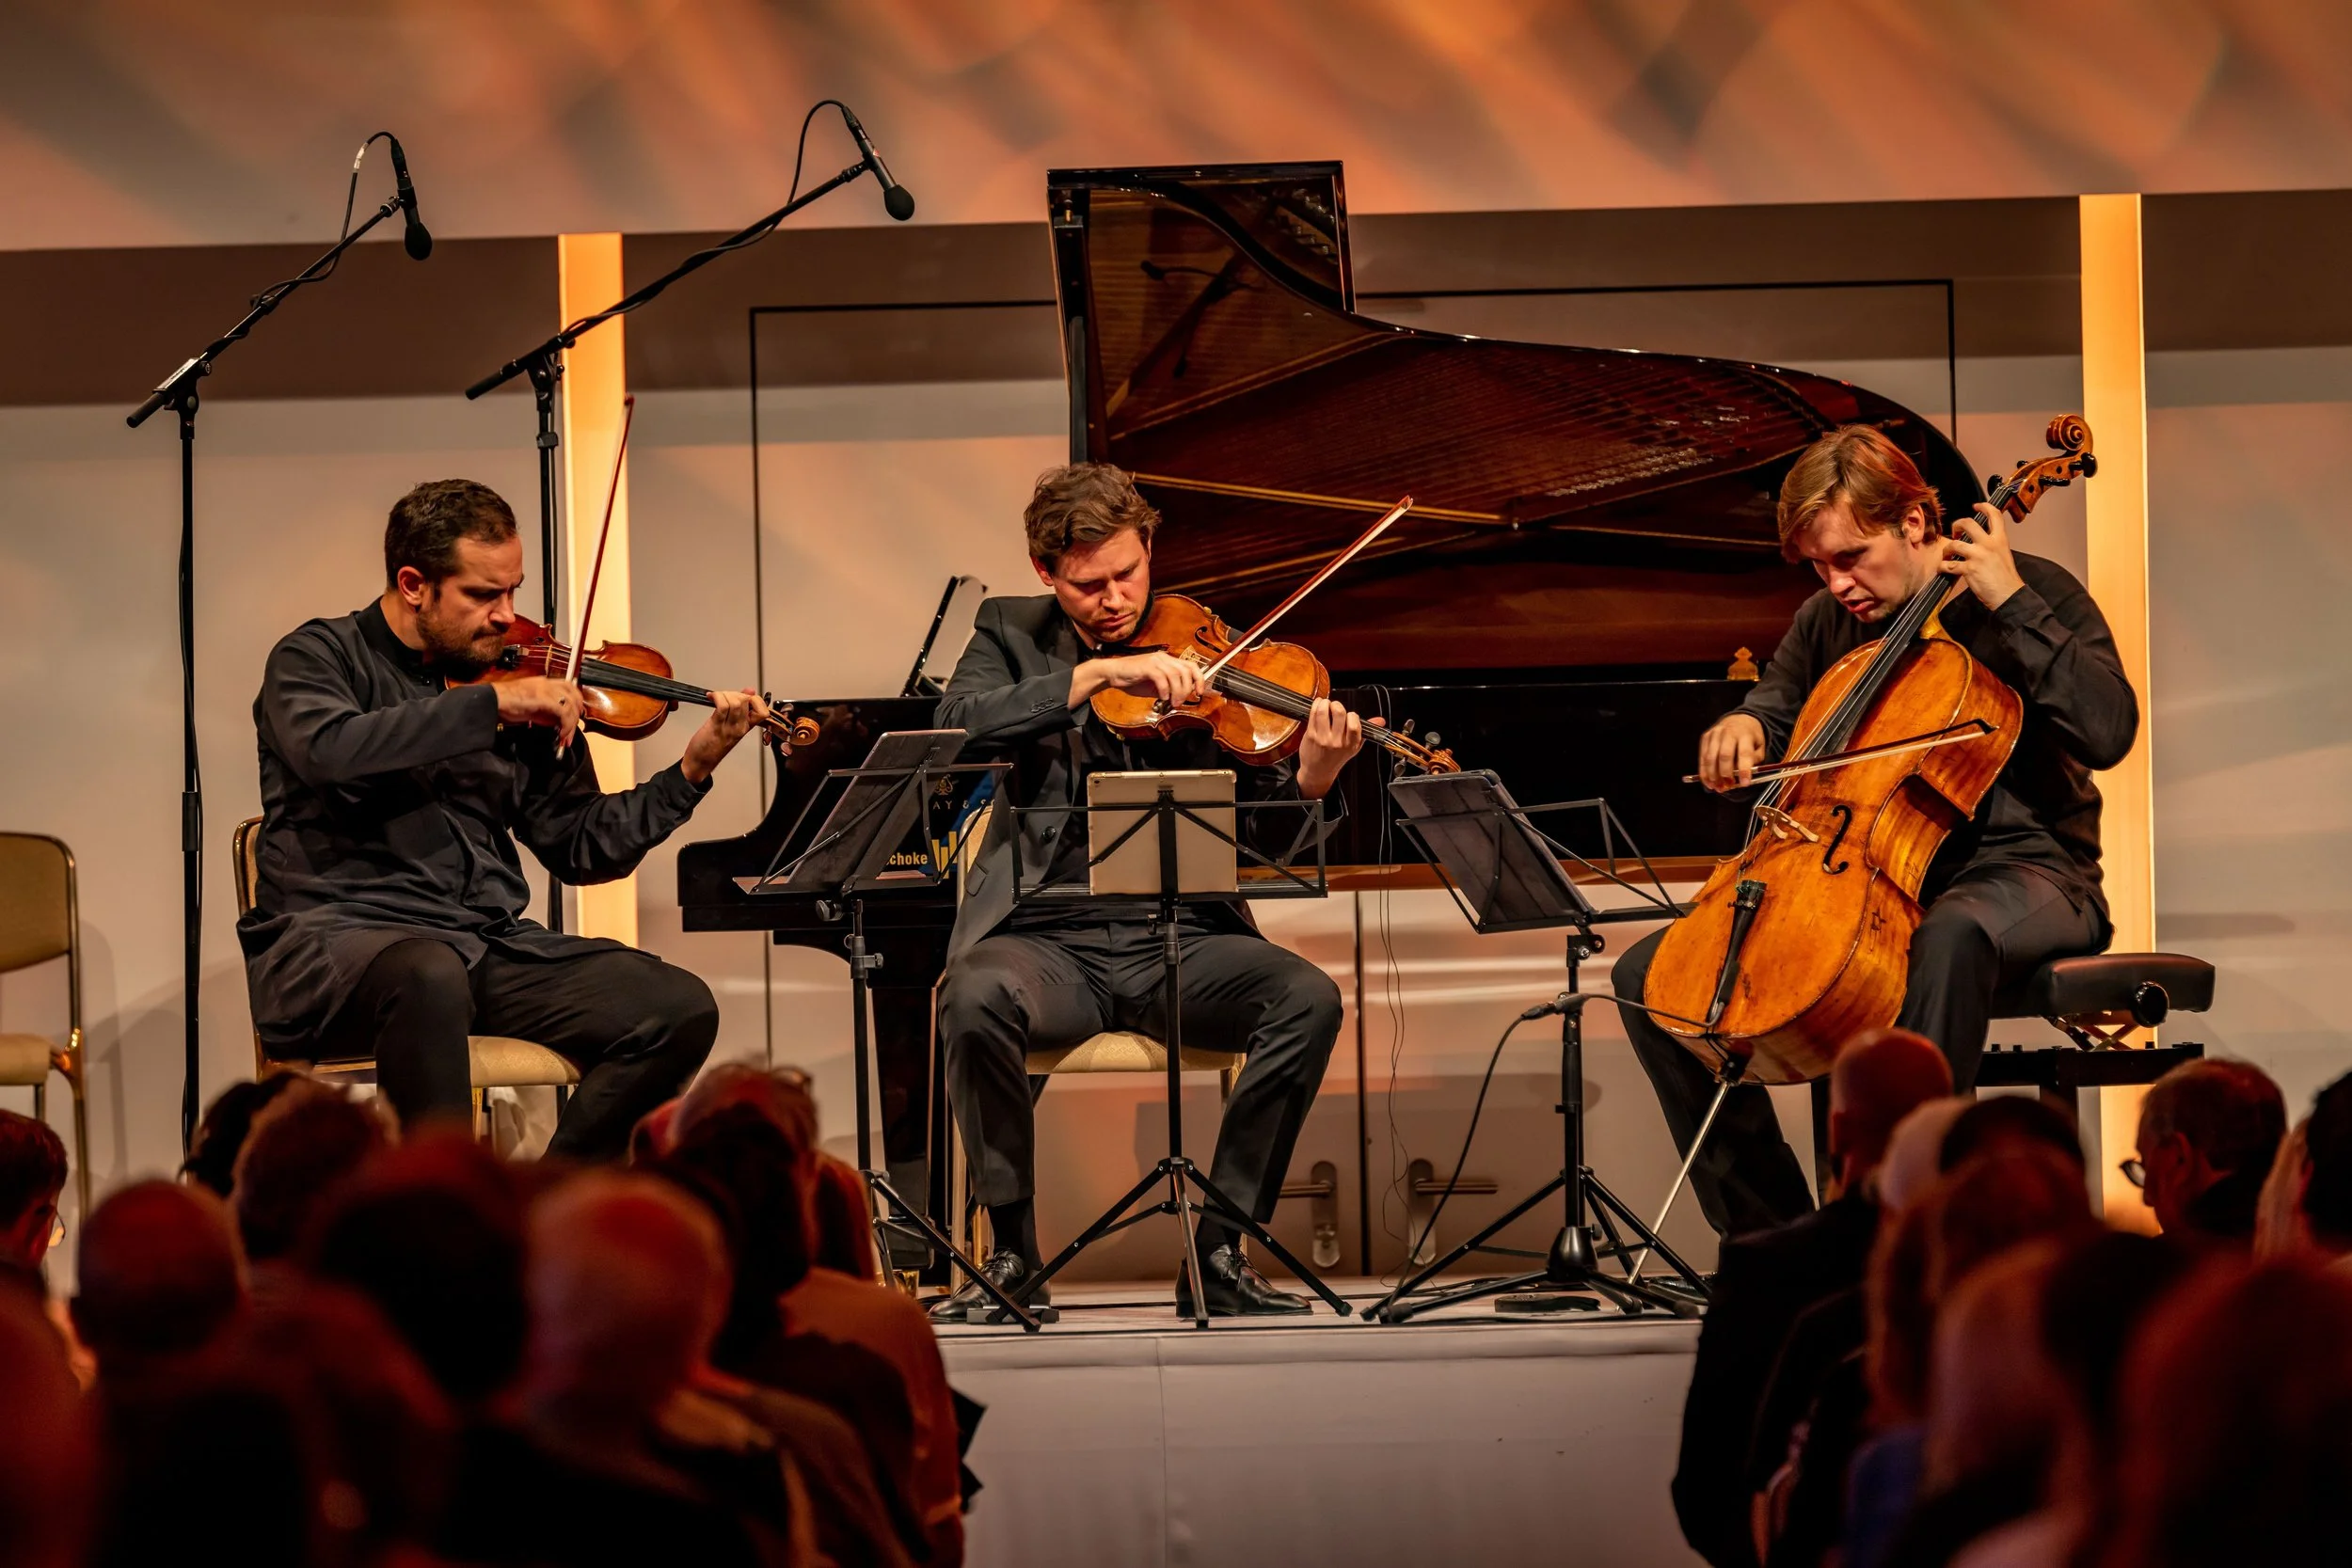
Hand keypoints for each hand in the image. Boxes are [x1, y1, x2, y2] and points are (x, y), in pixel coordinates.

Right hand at [495, 676, 581, 750]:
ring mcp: (546, 690)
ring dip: (571, 724)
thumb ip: (545, 711)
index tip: (575, 718)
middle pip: (574, 694)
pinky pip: (563, 712)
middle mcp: (547, 683)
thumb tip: (558, 722)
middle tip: (572, 731)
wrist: (492, 701)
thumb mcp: (531, 707)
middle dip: (576, 714)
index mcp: (544, 682)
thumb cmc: (507, 704)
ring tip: (565, 738)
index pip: (569, 688)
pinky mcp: (544, 699)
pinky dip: (566, 725)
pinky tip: (561, 734)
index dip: (575, 702)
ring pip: (570, 705)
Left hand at [681, 689, 771, 783]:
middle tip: (724, 696)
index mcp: (746, 727)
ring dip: (725, 694)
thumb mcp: (731, 725)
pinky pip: (722, 706)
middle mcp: (740, 727)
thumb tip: (750, 691)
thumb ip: (740, 708)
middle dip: (734, 692)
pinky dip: (716, 697)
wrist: (701, 762)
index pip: (763, 711)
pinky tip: (710, 697)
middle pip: (746, 701)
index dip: (755, 699)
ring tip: (716, 697)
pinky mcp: (716, 726)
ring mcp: (729, 727)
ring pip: (735, 702)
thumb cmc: (713, 745)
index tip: (742, 696)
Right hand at [1072, 650, 1203, 708]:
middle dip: (1187, 689)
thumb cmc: (1133, 680)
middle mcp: (1164, 658)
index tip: (1199, 693)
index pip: (1191, 666)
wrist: (1113, 674)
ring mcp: (1155, 661)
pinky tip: (1162, 697)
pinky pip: (1162, 678)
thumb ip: (1168, 689)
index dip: (1199, 679)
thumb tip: (1179, 698)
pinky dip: (1165, 690)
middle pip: (1186, 671)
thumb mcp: (1155, 686)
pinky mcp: (1146, 666)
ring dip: (1177, 692)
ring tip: (1172, 703)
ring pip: (1176, 675)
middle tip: (1180, 702)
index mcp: (1168, 661)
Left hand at [1295, 698, 1370, 798]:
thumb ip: (1366, 731)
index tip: (1349, 715)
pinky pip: (1313, 715)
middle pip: (1339, 713)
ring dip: (1325, 703)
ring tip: (1326, 704)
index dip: (1352, 715)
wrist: (1318, 771)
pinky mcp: (1311, 735)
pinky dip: (1316, 705)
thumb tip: (1380, 720)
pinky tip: (1318, 705)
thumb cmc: (1336, 758)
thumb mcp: (1354, 747)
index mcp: (1351, 744)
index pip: (1355, 724)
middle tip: (1335, 707)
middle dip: (1337, 705)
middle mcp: (1337, 741)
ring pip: (1324, 712)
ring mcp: (1323, 738)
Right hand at [1698, 713, 1766, 792]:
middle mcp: (1728, 732)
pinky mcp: (1705, 737)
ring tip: (1717, 787)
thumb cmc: (1750, 736)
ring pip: (1710, 758)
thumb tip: (1744, 775)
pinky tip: (1709, 782)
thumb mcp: (1760, 745)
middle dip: (1726, 774)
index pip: (1744, 753)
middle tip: (1728, 786)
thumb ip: (1755, 759)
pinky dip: (1704, 772)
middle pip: (1724, 755)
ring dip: (1713, 776)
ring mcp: (1714, 734)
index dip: (1744, 769)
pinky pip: (1702, 757)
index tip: (1745, 783)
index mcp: (1745, 734)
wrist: (1738, 719)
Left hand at [1941, 503, 2025, 610]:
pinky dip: (1943, 567)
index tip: (1977, 506)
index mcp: (2000, 539)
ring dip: (1946, 550)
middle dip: (1957, 525)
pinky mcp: (1969, 569)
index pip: (1994, 515)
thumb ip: (1992, 545)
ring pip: (1954, 544)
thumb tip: (1978, 542)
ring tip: (1947, 555)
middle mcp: (1989, 544)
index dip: (1984, 507)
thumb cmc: (2006, 578)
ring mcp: (1978, 555)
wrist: (2009, 594)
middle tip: (1955, 532)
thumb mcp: (2004, 554)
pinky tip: (1944, 568)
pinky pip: (1948, 565)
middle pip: (1968, 523)